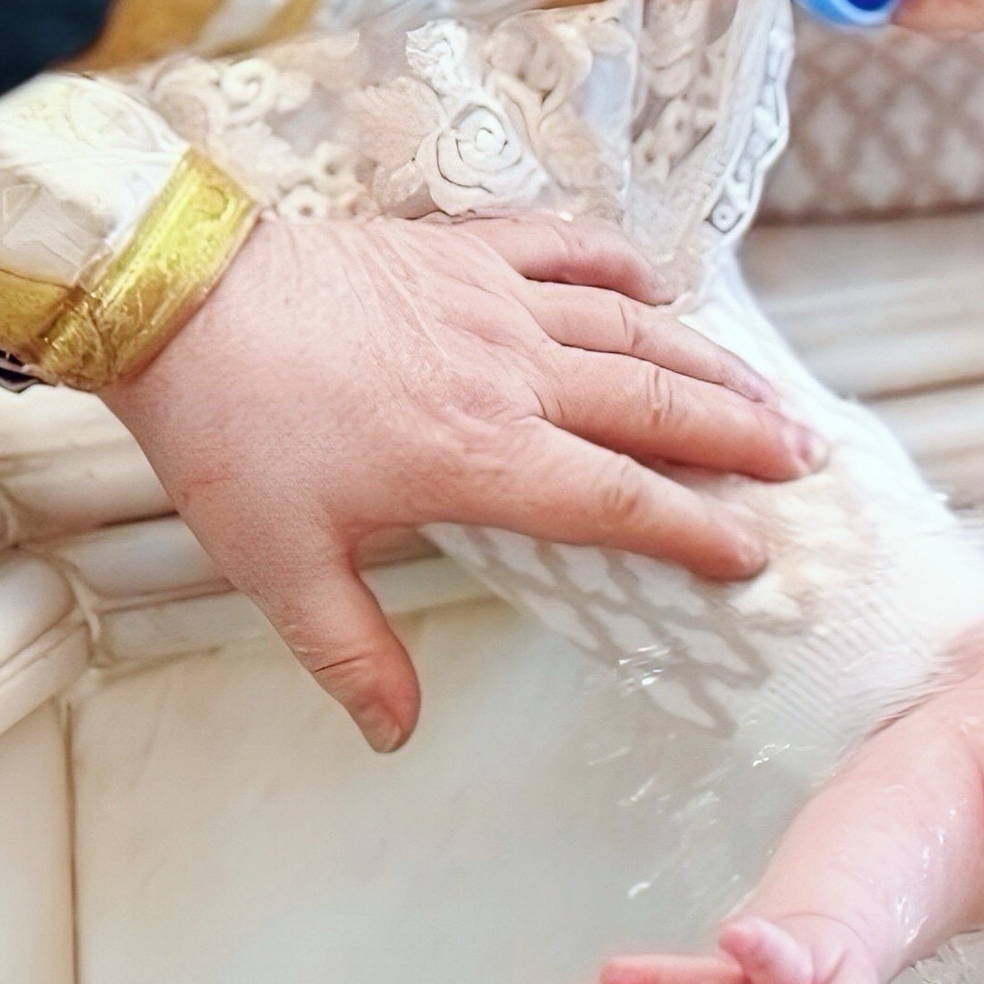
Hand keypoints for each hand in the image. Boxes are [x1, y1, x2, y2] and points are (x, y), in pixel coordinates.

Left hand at [105, 211, 819, 753]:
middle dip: (738, 437)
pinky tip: (659, 279)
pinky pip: (563, 249)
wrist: (181, 301)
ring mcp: (492, 303)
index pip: (617, 502)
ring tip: (768, 387)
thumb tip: (396, 733)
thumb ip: (352, 653)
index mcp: (480, 458)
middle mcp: (510, 375)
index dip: (694, 531)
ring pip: (630, 328)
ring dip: (707, 358)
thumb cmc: (233, 434)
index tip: (749, 556)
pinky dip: (619, 262)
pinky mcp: (462, 253)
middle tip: (803, 462)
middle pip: (653, 405)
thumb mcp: (281, 567)